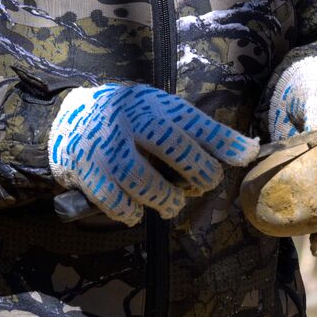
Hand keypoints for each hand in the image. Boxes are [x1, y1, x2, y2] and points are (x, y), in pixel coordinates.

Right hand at [48, 83, 259, 226]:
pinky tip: (135, 211)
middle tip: (204, 184)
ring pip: (140, 177)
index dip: (221, 138)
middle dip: (196, 169)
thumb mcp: (158, 112)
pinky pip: (110, 197)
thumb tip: (246, 151)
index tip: (247, 155)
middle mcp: (130, 119)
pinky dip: (128, 211)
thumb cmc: (127, 119)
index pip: (192, 120)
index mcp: (153, 104)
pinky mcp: (84, 167)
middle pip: (170, 144)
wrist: (69, 118)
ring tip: (171, 205)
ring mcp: (105, 144)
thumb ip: (194, 131)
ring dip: (163, 198)